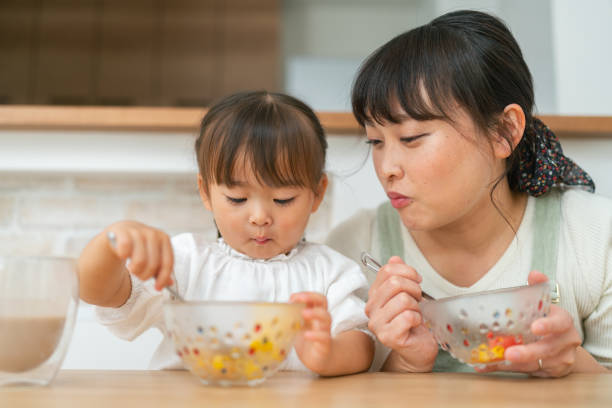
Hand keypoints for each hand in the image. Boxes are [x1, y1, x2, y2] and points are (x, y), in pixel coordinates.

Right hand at [106, 221, 173, 290]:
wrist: (120, 232)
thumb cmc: (138, 246)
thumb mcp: (151, 255)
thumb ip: (161, 268)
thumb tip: (170, 283)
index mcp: (164, 238)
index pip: (168, 262)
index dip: (163, 278)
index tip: (158, 288)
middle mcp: (152, 233)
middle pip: (153, 264)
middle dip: (145, 275)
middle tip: (139, 275)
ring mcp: (137, 231)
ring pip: (140, 261)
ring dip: (134, 269)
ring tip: (131, 267)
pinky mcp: (122, 231)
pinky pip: (125, 249)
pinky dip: (123, 255)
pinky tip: (122, 256)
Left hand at [290, 292, 332, 372]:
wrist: (318, 359)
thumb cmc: (307, 339)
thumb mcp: (298, 325)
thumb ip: (292, 316)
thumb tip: (278, 307)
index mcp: (315, 313)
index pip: (316, 297)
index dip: (308, 294)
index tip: (294, 297)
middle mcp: (321, 319)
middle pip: (323, 302)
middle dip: (312, 297)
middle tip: (300, 299)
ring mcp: (325, 331)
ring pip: (326, 318)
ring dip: (315, 313)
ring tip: (303, 313)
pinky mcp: (325, 345)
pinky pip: (324, 337)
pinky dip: (315, 335)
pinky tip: (306, 335)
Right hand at [365, 256, 437, 371]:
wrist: (416, 348)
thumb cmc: (411, 322)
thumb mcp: (406, 293)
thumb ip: (398, 275)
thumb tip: (394, 258)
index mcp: (374, 295)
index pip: (387, 270)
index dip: (407, 271)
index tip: (416, 280)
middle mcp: (371, 309)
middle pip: (394, 283)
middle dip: (414, 289)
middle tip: (417, 299)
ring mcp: (377, 324)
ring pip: (403, 300)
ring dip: (416, 306)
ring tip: (414, 314)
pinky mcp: (388, 337)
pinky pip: (408, 317)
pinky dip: (418, 319)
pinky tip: (415, 324)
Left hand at [476, 271, 580, 376]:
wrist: (563, 344)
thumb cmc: (548, 320)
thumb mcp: (544, 304)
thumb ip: (538, 289)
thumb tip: (534, 273)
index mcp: (564, 322)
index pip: (560, 323)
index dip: (548, 325)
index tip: (535, 327)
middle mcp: (566, 342)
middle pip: (547, 349)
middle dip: (527, 352)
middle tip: (509, 353)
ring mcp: (561, 359)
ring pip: (538, 364)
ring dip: (516, 363)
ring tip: (497, 360)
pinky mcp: (552, 372)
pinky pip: (530, 372)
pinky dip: (511, 369)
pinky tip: (493, 366)